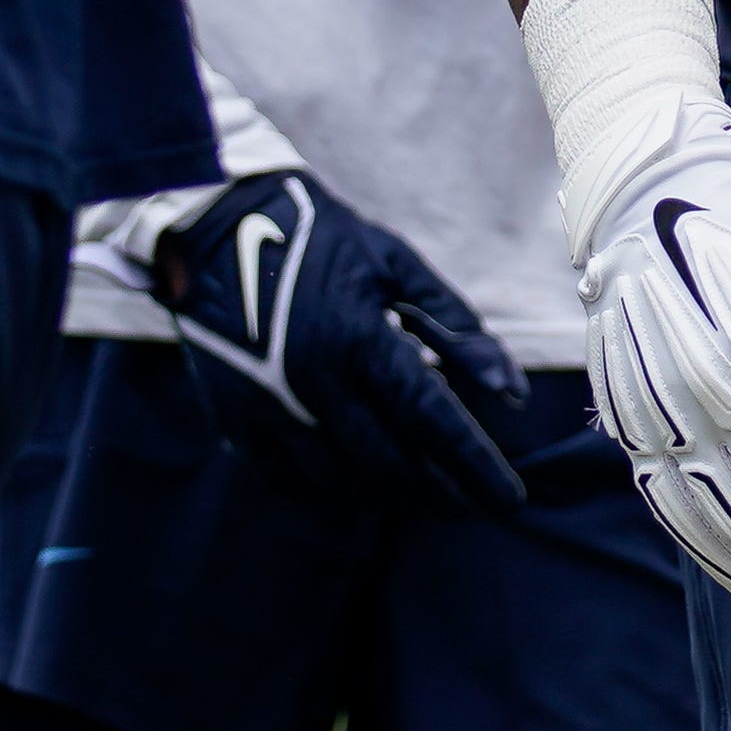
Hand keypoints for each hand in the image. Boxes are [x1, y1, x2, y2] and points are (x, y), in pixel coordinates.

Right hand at [157, 170, 531, 514]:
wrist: (216, 229)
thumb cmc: (322, 241)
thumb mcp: (398, 265)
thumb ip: (458, 328)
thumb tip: (514, 394)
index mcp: (358, 337)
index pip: (431, 419)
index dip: (474, 465)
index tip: (510, 500)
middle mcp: (312, 381)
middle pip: (389, 464)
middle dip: (439, 492)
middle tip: (472, 500)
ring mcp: (268, 407)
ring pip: (341, 482)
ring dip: (391, 496)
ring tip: (428, 493)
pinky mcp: (237, 420)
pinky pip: (292, 481)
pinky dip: (335, 491)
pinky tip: (364, 486)